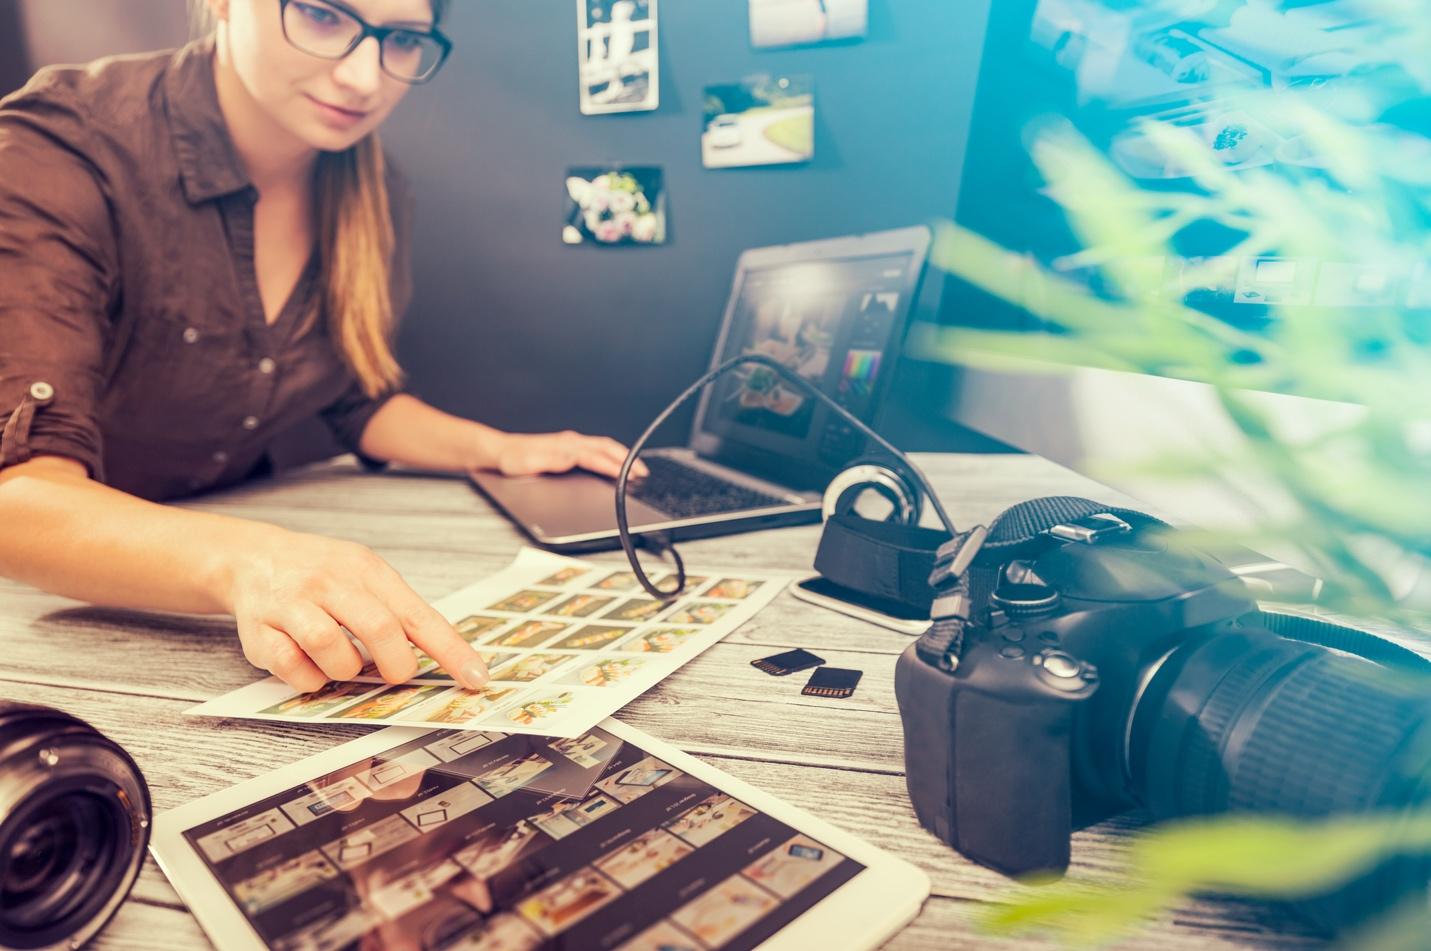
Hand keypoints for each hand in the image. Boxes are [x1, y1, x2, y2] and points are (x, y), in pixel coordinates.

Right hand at [223, 527, 489, 692]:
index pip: (418, 614)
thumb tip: (445, 655)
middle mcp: (329, 582)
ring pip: (332, 649)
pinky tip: (312, 667)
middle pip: (378, 629)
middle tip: (395, 674)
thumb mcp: (364, 574)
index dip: (451, 650)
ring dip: (346, 671)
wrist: (252, 557)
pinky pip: (293, 668)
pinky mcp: (261, 632)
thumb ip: (399, 611)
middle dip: (396, 664)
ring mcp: (292, 604)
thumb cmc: (319, 572)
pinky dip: (310, 679)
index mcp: (366, 569)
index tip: (476, 676)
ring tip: (344, 663)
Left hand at [486, 430, 648, 480]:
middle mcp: (570, 442)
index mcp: (565, 446)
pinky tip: (612, 462)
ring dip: (621, 456)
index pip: (596, 456)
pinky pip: (595, 449)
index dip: (615, 467)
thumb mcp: (529, 463)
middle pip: (606, 448)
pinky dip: (610, 455)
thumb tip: (572, 457)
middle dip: (627, 459)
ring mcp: (569, 444)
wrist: (499, 452)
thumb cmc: (512, 460)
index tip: (629, 475)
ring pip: (603, 447)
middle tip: (642, 472)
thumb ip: (552, 460)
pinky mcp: (567, 447)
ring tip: (634, 468)